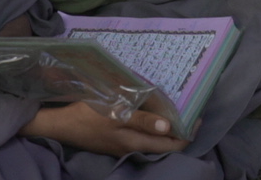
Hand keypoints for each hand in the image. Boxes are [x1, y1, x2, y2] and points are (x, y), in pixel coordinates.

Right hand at [19, 102, 189, 156]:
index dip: (188, 134)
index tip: (198, 117)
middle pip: (166, 146)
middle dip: (181, 132)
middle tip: (190, 112)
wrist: (62, 126)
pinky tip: (153, 117)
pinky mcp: (117, 142)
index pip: (172, 145)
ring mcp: (125, 147)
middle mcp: (134, 148)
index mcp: (136, 142)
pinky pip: (143, 139)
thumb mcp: (116, 114)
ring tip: (175, 112)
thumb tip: (167, 126)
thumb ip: (142, 120)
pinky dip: (154, 130)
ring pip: (155, 143)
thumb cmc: (89, 115)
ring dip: (167, 131)